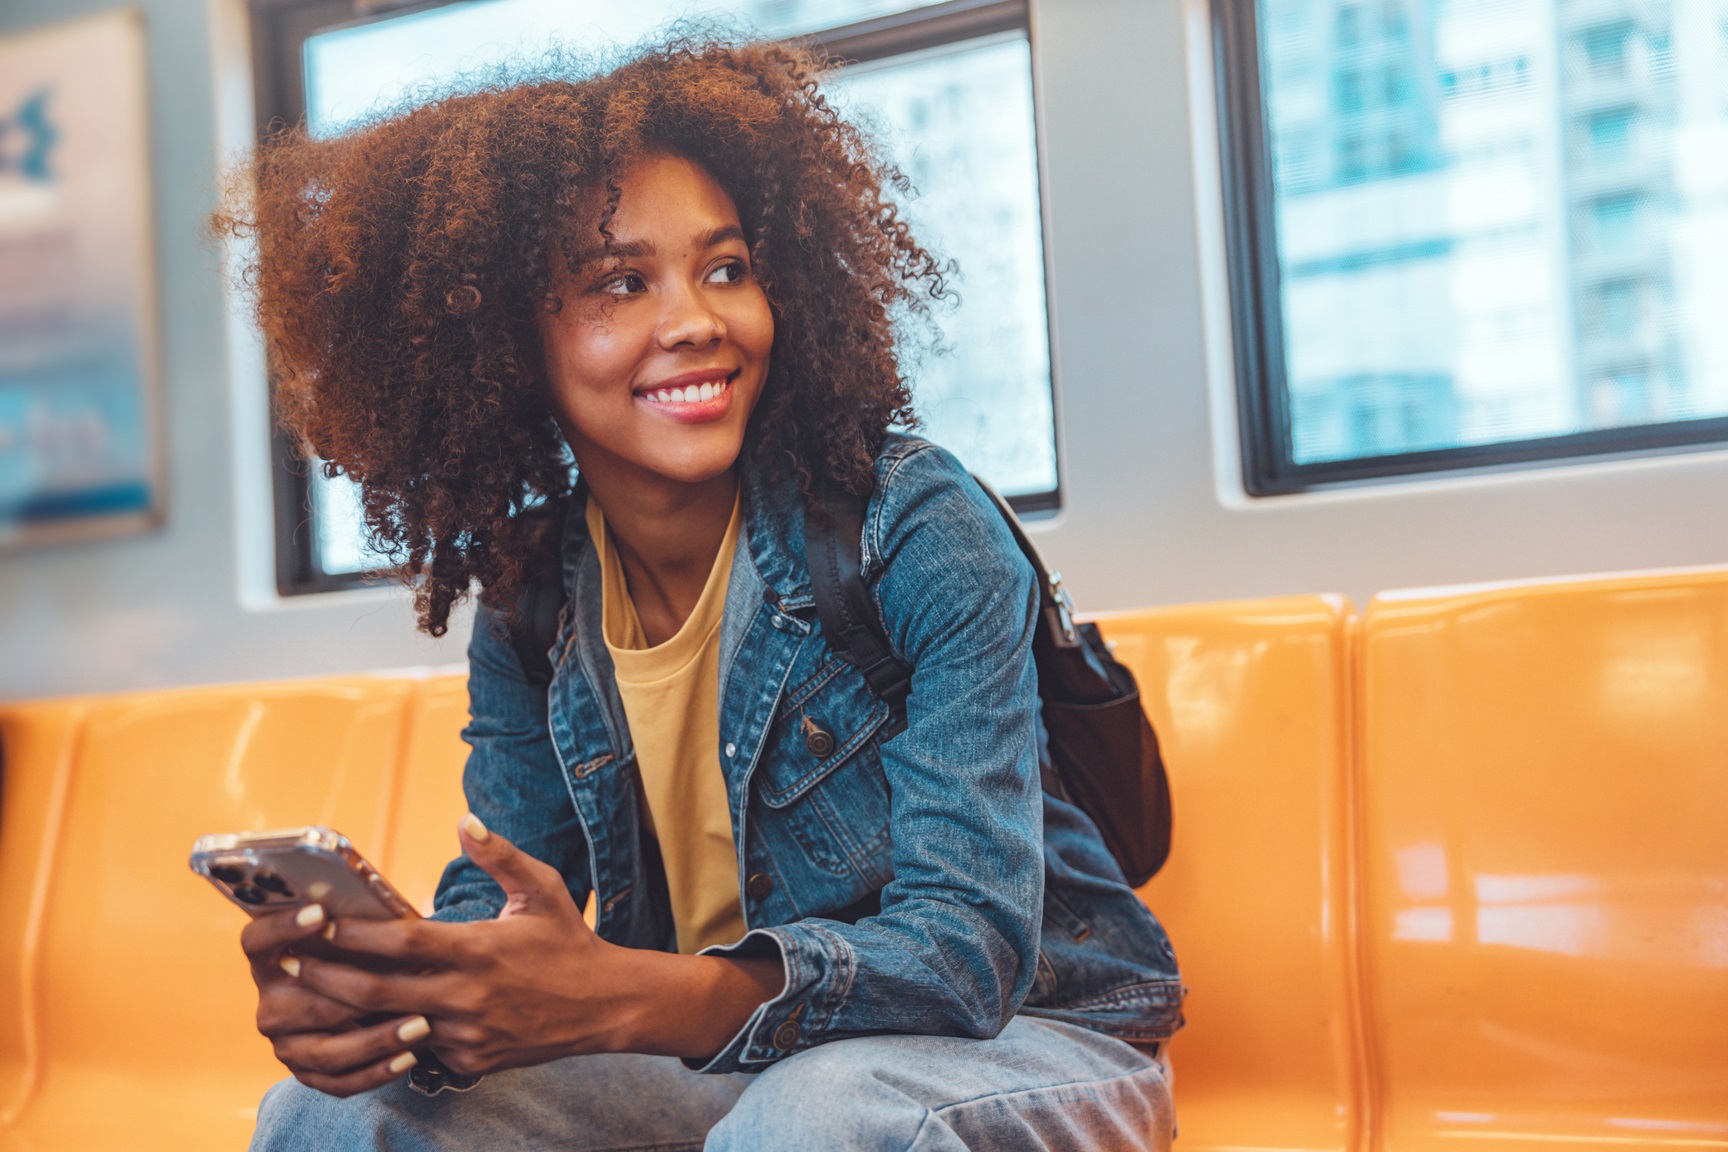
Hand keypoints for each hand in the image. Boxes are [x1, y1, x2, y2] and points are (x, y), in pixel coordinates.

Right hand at [241, 903, 428, 1096]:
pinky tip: (411, 1056)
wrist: (366, 1000)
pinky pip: (340, 1082)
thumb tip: (394, 915)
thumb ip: (361, 927)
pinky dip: (377, 1071)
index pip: (257, 941)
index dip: (282, 927)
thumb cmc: (363, 956)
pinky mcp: (306, 1074)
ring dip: (377, 1039)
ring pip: (327, 1051)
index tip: (321, 913)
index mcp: (272, 961)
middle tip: (405, 984)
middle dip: (358, 996)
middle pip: (305, 1005)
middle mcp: (271, 1005)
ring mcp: (286, 1044)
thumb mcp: (358, 938)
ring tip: (421, 1024)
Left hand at [279, 814, 785, 1076]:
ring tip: (310, 992)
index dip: (354, 933)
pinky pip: (419, 1047)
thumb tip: (465, 820)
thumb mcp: (542, 890)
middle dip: (327, 976)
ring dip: (346, 1012)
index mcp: (479, 950)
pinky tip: (366, 1019)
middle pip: (376, 993)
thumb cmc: (568, 942)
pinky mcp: (469, 1060)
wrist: (605, 1006)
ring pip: (389, 1026)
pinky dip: (391, 1033)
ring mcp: (466, 1034)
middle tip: (292, 960)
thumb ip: (500, 854)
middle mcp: (467, 996)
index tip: (318, 920)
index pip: (400, 943)